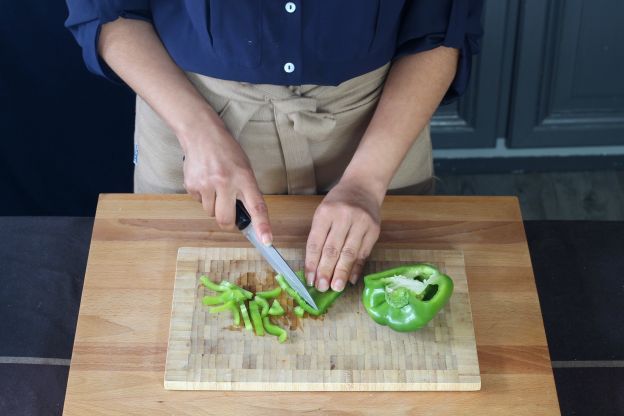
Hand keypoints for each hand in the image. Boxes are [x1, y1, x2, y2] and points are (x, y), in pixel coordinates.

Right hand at [180, 120, 271, 243]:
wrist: (201, 134)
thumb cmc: (227, 152)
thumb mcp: (244, 168)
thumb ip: (246, 191)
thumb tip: (247, 218)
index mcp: (244, 177)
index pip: (256, 206)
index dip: (262, 226)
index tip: (267, 240)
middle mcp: (225, 182)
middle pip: (226, 219)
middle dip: (228, 222)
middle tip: (229, 212)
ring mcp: (206, 184)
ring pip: (210, 213)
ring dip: (214, 206)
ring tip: (215, 186)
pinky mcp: (191, 185)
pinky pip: (198, 203)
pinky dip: (202, 197)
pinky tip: (205, 181)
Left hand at [305, 178, 383, 291]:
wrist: (363, 187)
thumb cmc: (338, 202)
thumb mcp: (323, 213)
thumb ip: (319, 237)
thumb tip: (315, 267)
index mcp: (326, 212)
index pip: (316, 242)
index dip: (312, 263)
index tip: (309, 279)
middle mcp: (344, 217)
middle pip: (333, 249)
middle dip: (326, 271)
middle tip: (321, 287)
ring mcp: (361, 223)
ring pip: (349, 253)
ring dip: (341, 273)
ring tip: (336, 287)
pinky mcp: (374, 230)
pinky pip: (363, 253)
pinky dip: (356, 268)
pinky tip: (350, 279)